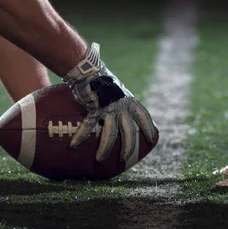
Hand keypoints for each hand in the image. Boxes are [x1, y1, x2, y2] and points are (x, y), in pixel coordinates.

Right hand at [63, 42, 158, 161]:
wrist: (90, 69)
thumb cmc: (102, 80)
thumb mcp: (117, 90)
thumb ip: (121, 101)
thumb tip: (121, 111)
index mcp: (130, 101)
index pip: (144, 117)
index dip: (149, 128)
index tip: (153, 139)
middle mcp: (122, 106)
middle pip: (129, 131)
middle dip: (129, 147)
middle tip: (125, 159)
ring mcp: (109, 108)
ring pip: (110, 133)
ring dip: (105, 148)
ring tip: (100, 159)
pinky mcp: (95, 109)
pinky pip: (88, 126)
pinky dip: (81, 136)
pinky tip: (74, 145)